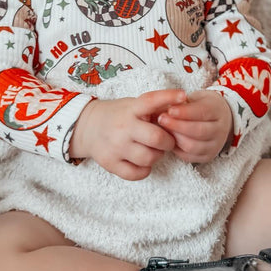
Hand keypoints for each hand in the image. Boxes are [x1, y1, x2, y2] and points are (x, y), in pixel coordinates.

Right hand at [69, 89, 185, 180]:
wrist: (88, 127)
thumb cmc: (118, 115)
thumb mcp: (133, 105)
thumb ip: (154, 108)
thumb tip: (183, 107)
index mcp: (130, 109)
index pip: (150, 101)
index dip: (168, 97)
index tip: (183, 96)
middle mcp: (123, 127)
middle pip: (156, 138)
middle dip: (168, 141)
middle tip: (167, 140)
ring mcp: (116, 147)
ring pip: (150, 158)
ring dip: (157, 156)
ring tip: (153, 150)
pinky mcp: (110, 163)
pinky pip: (137, 174)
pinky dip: (145, 169)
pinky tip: (142, 161)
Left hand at [157, 90, 232, 163]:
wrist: (217, 119)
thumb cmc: (202, 106)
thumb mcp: (196, 97)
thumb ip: (183, 101)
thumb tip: (166, 107)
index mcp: (218, 110)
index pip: (202, 112)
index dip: (185, 112)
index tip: (170, 110)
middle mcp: (220, 129)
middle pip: (199, 131)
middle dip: (177, 126)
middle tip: (161, 119)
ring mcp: (216, 145)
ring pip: (193, 146)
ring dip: (175, 138)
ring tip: (163, 130)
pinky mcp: (208, 156)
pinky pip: (190, 157)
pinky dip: (177, 149)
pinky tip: (169, 140)